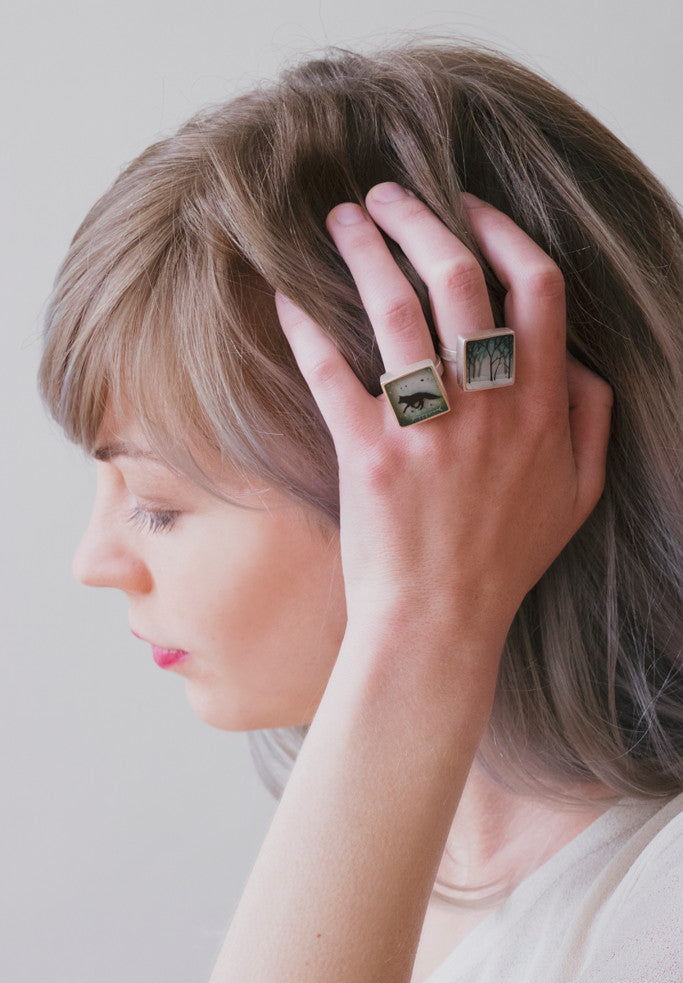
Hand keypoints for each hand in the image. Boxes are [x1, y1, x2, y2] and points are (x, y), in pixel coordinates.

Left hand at [275, 184, 612, 656]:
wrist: (440, 622)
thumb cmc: (505, 560)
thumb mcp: (578, 495)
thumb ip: (590, 419)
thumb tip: (578, 359)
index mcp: (540, 407)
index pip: (537, 288)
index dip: (504, 232)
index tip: (470, 207)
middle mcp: (487, 406)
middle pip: (460, 278)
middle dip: (422, 218)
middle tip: (388, 195)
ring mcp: (425, 428)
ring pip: (396, 308)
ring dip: (364, 249)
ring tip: (340, 219)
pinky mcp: (366, 453)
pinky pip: (330, 370)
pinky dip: (302, 323)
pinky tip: (281, 291)